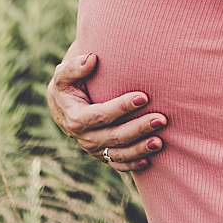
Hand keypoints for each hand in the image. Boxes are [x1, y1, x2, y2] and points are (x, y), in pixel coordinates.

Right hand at [46, 49, 166, 173]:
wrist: (61, 107)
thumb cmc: (67, 86)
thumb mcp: (63, 75)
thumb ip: (74, 67)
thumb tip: (91, 58)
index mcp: (75, 118)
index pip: (101, 115)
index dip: (122, 107)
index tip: (144, 96)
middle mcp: (85, 137)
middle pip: (115, 136)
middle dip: (139, 128)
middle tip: (161, 119)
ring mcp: (94, 149)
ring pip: (119, 154)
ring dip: (141, 149)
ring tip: (161, 141)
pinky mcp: (102, 155)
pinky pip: (118, 164)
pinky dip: (133, 164)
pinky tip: (150, 159)